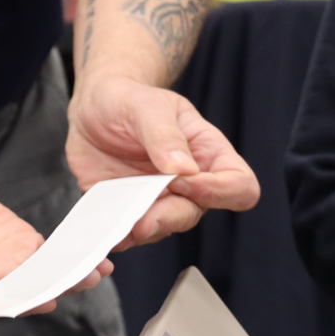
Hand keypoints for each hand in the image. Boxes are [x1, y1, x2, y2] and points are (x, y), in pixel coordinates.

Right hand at [0, 160, 105, 307]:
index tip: (22, 296)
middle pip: (11, 289)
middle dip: (42, 288)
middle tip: (71, 284)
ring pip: (36, 276)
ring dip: (65, 275)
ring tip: (95, 271)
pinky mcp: (13, 246)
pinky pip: (45, 256)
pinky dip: (69, 257)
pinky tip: (97, 257)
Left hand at [65, 73, 259, 245]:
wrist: (94, 107)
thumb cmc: (130, 99)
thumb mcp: (147, 105)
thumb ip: (165, 134)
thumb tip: (184, 169)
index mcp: (207, 154)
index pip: (240, 186)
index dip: (220, 191)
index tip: (182, 180)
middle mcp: (187, 183)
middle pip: (194, 213)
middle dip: (169, 218)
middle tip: (143, 217)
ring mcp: (157, 199)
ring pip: (162, 228)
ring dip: (142, 229)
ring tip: (121, 224)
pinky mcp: (128, 209)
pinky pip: (129, 233)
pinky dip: (118, 236)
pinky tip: (107, 233)